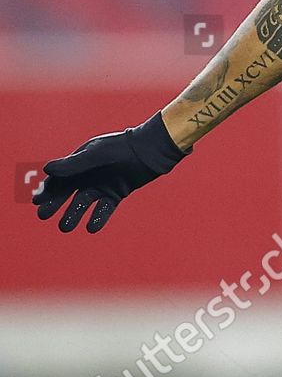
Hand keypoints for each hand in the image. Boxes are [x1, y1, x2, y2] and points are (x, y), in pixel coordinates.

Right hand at [33, 113, 187, 233]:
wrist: (150, 151)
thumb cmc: (120, 148)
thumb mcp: (95, 155)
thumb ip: (73, 164)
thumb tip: (46, 170)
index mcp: (80, 163)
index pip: (59, 178)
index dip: (47, 189)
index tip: (37, 201)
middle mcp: (89, 175)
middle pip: (66, 192)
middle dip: (54, 204)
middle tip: (43, 216)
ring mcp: (102, 185)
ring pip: (83, 203)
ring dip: (73, 214)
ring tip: (65, 227)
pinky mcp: (117, 194)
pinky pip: (104, 209)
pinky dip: (98, 218)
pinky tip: (91, 228)